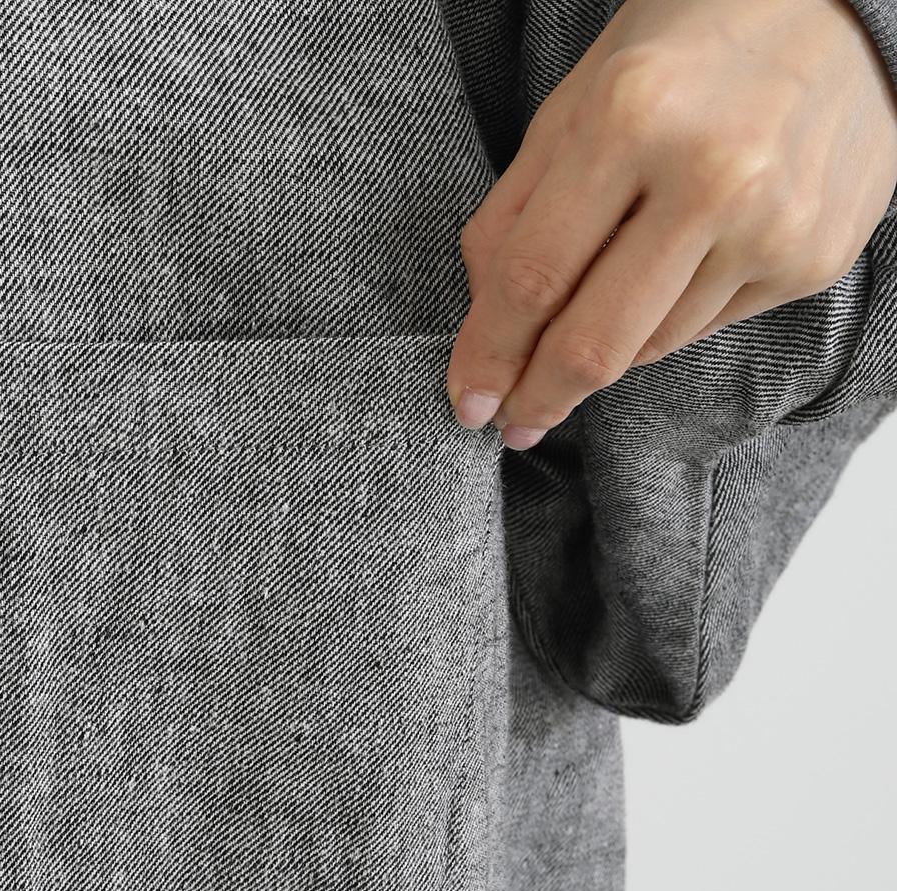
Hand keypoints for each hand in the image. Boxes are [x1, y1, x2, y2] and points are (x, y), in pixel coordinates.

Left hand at [445, 0, 896, 447]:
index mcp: (633, 118)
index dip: (492, 354)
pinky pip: (705, 330)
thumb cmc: (689, 46)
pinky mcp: (815, 260)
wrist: (844, 11)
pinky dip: (668, 320)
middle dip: (540, 397)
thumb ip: (516, 211)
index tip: (470, 402)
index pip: (534, 276)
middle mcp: (712, 178)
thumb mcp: (579, 100)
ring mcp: (774, 226)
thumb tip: (485, 329)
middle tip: (514, 424)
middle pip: (594, 341)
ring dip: (607, 348)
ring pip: (648, 347)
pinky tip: (677, 268)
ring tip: (608, 298)